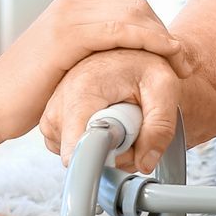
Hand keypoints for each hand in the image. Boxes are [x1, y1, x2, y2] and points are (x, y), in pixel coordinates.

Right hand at [0, 0, 185, 145]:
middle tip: (188, 61)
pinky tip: (164, 57)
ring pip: (133, 15)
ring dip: (164, 38)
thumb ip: (90, 57)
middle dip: (167, 33)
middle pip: (137, 7)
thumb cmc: (26, 97)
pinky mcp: (65, 35)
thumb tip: (119, 66)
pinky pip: (120, 30)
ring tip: (184, 63)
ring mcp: (67, 16)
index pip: (130, 9)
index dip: (159, 30)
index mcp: (72, 9)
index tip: (179, 56)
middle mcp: (71, 5)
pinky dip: (148, 40)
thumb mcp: (66, 68)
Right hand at [39, 48, 182, 174]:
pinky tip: (105, 120)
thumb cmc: (144, 64)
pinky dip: (94, 141)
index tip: (125, 147)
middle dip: (114, 150)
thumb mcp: (164, 87)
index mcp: (80, 92)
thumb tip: (145, 163)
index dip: (107, 158)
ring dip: (106, 146)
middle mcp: (59, 104)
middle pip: (85, 157)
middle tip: (131, 121)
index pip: (79, 149)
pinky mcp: (52, 124)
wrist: (127, 52)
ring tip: (119, 116)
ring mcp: (51, 116)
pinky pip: (73, 150)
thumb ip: (161, 126)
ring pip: (79, 156)